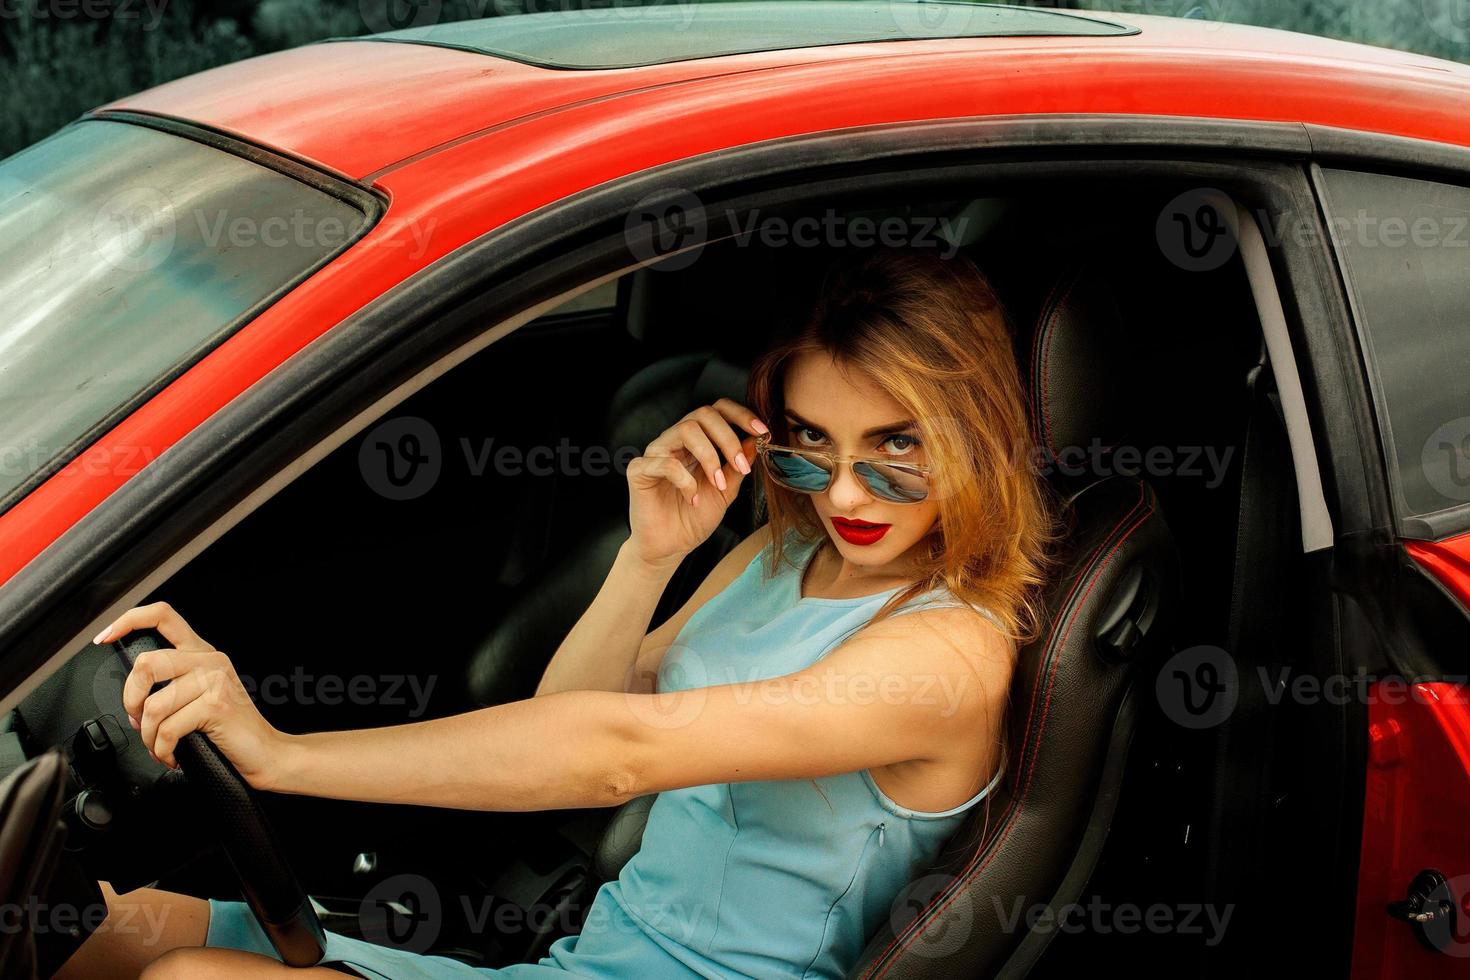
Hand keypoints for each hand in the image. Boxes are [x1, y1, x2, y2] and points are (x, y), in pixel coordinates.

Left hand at [100, 602, 284, 789]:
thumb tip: (133, 695)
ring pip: (153, 705)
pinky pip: (167, 729)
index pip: (163, 616)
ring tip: (161, 746)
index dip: (128, 620)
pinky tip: (173, 755)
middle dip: (130, 700)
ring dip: (148, 736)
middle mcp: (209, 660)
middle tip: (140, 721)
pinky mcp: (215, 705)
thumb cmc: (231, 730)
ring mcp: (214, 680)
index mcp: (202, 653)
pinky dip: (162, 751)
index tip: (105, 636)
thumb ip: (172, 684)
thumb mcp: (201, 696)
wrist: (266, 753)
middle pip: (146, 663)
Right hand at [626, 399, 767, 567]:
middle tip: (740, 464)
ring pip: (685, 430)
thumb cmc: (694, 518)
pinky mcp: (639, 470)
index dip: (740, 415)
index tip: (762, 431)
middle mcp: (674, 441)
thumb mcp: (726, 490)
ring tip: (717, 484)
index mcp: (696, 442)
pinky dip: (686, 481)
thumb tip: (757, 440)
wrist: (671, 548)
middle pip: (703, 414)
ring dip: (709, 456)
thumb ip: (738, 465)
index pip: (716, 410)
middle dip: (728, 437)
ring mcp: (656, 453)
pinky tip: (692, 499)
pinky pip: (665, 463)